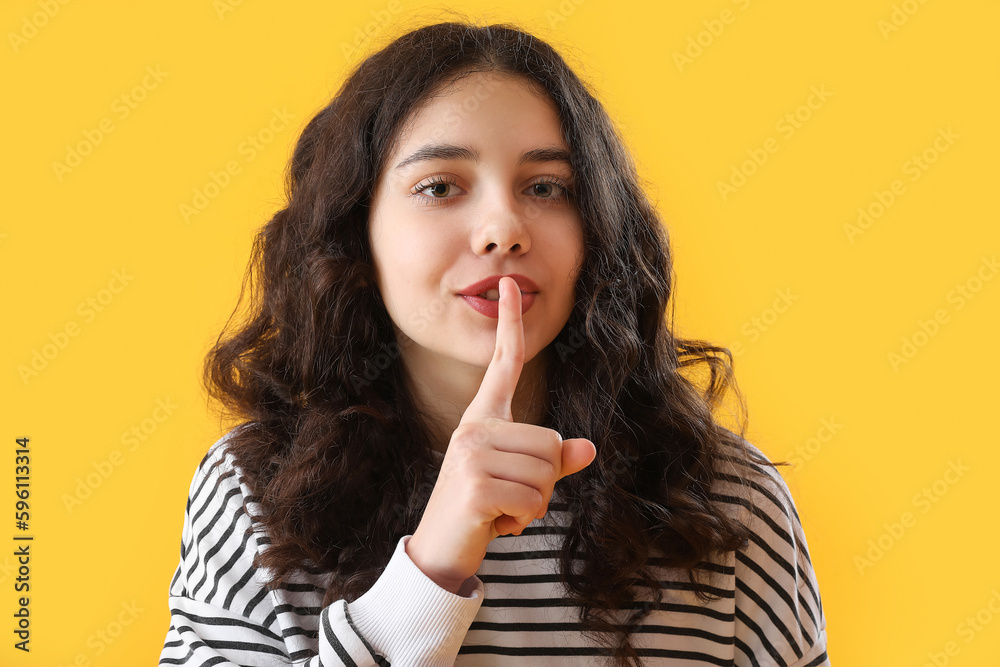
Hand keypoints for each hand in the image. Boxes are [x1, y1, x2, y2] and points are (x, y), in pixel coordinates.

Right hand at [406, 277, 596, 593]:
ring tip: (500, 510)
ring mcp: (471, 455)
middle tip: (507, 498)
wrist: (440, 551)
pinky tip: (496, 523)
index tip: (509, 286)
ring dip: (534, 504)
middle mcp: (474, 428)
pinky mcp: (475, 485)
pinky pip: (535, 500)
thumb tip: (587, 449)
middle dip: (544, 482)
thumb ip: (552, 463)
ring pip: (547, 474)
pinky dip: (525, 520)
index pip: (503, 365)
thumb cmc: (481, 511)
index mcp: (483, 419)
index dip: (509, 325)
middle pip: (552, 442)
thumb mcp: (519, 481)